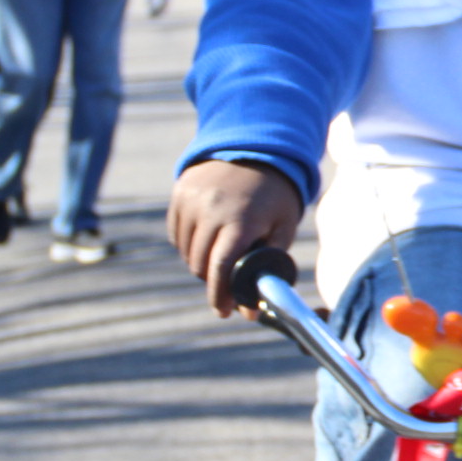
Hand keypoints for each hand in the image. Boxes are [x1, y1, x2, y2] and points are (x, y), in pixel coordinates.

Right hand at [169, 158, 304, 317]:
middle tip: (228, 286)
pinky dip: (190, 245)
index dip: (220, 295)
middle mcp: (212, 210)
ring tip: (221, 259)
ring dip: (201, 264)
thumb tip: (252, 312)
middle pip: (201, 264)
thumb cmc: (275, 195)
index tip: (224, 312)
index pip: (221, 268)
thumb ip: (271, 267)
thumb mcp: (283, 226)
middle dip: (214, 282)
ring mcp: (192, 200)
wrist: (256, 148)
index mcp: (241, 220)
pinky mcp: (179, 194)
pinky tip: (208, 239)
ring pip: (187, 252)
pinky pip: (178, 235)